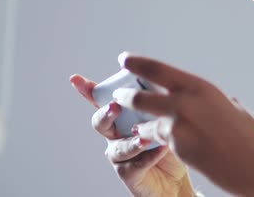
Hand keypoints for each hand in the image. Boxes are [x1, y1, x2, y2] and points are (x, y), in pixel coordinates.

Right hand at [70, 74, 196, 196]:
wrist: (177, 176)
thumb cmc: (170, 142)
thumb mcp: (167, 115)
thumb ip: (157, 100)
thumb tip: (157, 77)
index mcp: (122, 117)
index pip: (102, 101)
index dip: (87, 91)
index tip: (76, 79)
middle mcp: (116, 134)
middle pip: (101, 123)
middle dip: (106, 114)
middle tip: (116, 106)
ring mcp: (120, 155)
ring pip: (118, 147)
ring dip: (131, 141)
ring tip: (145, 138)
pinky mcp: (128, 173)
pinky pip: (134, 164)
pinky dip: (148, 156)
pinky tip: (161, 149)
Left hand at [113, 52, 253, 196]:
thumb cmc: (249, 136)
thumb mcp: (229, 107)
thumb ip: (206, 101)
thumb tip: (194, 99)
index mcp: (200, 87)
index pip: (159, 70)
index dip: (138, 63)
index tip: (124, 59)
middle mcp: (185, 102)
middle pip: (141, 96)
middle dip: (126, 96)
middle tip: (119, 95)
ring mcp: (178, 126)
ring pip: (146, 122)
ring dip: (142, 125)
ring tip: (140, 126)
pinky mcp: (176, 148)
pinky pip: (157, 141)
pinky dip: (155, 141)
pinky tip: (157, 143)